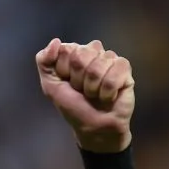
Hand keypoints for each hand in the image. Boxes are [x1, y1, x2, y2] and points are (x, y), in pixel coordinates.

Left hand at [36, 38, 134, 152]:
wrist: (93, 126)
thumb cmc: (73, 106)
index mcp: (74, 54)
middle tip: (82, 91)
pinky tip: (108, 96)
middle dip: (78, 80)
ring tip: (94, 95)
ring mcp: (109, 59)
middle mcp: (92, 53)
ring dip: (92, 88)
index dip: (63, 71)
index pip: (66, 50)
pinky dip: (107, 91)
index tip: (66, 83)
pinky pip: (115, 72)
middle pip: (82, 55)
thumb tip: (55, 41)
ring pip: (98, 65)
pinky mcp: (124, 68)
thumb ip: (44, 61)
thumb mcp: (51, 85)